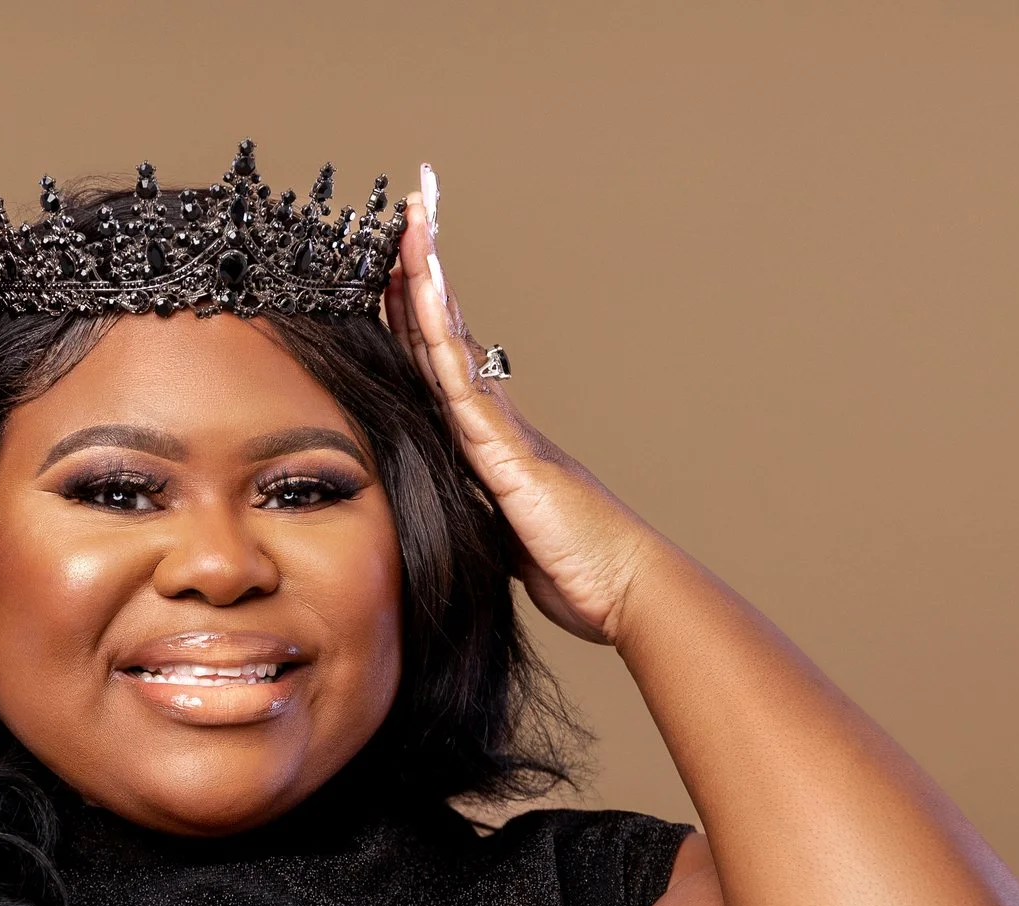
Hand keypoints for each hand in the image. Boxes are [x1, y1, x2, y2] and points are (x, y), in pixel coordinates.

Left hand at [384, 167, 661, 647]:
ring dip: (427, 278)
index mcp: (486, 440)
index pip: (438, 362)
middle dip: (421, 268)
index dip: (414, 310)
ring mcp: (499, 428)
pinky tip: (420, 290)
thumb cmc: (574, 569)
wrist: (623, 588)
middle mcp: (493, 420)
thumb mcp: (501, 537)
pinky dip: (438, 333)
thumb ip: (473, 511)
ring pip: (450, 341)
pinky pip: (461, 382)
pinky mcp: (505, 450)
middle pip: (442, 332)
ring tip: (413, 218)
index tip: (394, 259)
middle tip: (410, 204)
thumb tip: (445, 510)